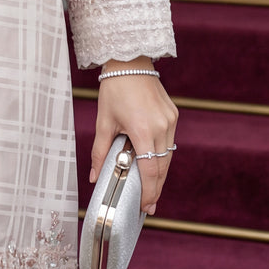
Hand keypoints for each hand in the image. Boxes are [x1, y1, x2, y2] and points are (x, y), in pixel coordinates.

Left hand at [90, 59, 178, 214]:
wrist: (129, 62)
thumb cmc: (114, 90)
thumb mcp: (103, 122)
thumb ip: (100, 152)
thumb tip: (95, 177)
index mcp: (142, 130)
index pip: (150, 170)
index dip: (149, 191)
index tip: (145, 206)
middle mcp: (160, 127)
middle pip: (162, 167)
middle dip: (156, 188)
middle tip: (149, 205)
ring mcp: (169, 121)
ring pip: (168, 156)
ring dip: (160, 173)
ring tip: (151, 189)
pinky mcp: (173, 115)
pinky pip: (170, 142)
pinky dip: (162, 155)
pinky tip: (154, 164)